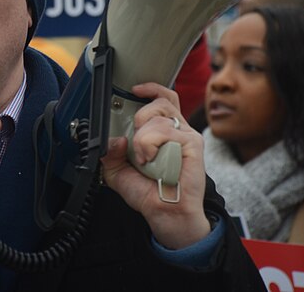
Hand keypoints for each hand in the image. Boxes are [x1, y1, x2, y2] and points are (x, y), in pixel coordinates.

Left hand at [100, 82, 209, 248]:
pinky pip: (165, 130)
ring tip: (145, 159)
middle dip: (140, 118)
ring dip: (142, 139)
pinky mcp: (192, 144)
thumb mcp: (118, 171)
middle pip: (160, 102)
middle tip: (137, 143)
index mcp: (164, 132)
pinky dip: (150, 144)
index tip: (135, 90)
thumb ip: (110, 153)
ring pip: (157, 118)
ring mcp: (186, 136)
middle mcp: (178, 130)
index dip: (151, 89)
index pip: (164, 99)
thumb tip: (116, 139)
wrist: (165, 213)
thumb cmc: (149, 193)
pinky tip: (151, 160)